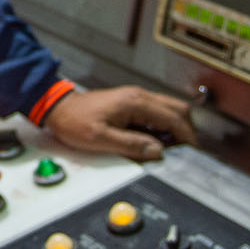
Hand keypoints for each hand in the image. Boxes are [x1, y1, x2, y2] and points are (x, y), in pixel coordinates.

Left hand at [43, 85, 196, 161]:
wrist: (57, 108)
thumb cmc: (75, 121)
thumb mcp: (101, 138)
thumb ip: (131, 145)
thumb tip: (158, 151)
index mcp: (135, 102)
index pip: (173, 117)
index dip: (186, 136)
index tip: (192, 152)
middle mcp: (139, 96)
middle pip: (177, 109)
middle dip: (185, 130)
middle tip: (184, 151)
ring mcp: (135, 98)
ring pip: (168, 110)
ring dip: (174, 128)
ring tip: (169, 149)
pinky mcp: (130, 103)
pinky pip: (155, 113)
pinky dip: (162, 126)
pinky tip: (154, 141)